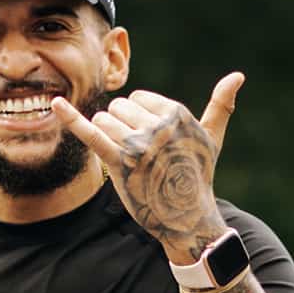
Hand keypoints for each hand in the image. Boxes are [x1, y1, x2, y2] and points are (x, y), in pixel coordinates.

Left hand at [52, 73, 244, 261]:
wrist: (187, 217)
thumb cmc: (198, 175)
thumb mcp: (212, 138)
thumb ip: (221, 105)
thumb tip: (238, 75)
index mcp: (177, 114)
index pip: (138, 97)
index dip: (140, 117)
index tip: (154, 140)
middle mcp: (158, 126)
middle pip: (119, 106)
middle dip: (123, 125)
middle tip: (141, 154)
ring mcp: (138, 144)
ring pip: (104, 119)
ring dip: (109, 136)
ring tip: (128, 159)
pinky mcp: (119, 163)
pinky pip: (91, 134)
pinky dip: (71, 118)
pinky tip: (55, 103)